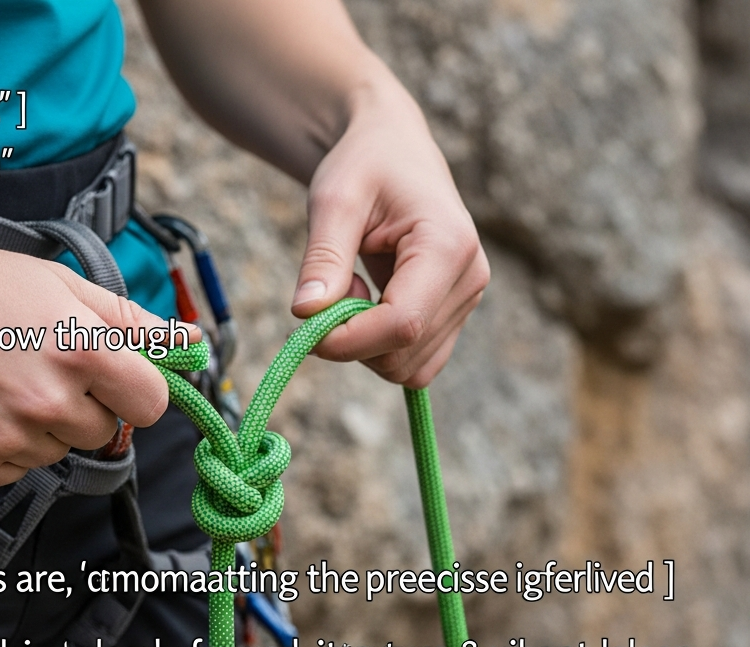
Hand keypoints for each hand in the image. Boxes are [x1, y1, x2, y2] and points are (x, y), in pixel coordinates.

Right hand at [0, 164, 176, 487]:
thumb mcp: (55, 283)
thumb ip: (129, 320)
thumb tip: (187, 341)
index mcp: (84, 352)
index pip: (151, 404)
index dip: (135, 392)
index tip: (112, 382)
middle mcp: (51, 402)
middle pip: (103, 432)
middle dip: (81, 407)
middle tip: (35, 368)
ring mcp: (10, 440)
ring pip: (56, 451)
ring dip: (39, 427)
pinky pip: (13, 469)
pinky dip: (1, 446)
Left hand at [291, 77, 489, 387]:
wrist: (392, 149)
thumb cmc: (364, 165)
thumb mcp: (335, 200)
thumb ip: (323, 258)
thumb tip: (305, 313)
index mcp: (448, 245)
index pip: (402, 324)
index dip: (349, 340)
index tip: (306, 328)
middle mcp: (469, 278)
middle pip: (403, 354)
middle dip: (353, 341)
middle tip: (334, 287)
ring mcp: (467, 300)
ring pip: (408, 369)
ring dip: (366, 346)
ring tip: (354, 288)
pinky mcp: (454, 316)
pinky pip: (414, 364)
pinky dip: (380, 350)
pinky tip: (370, 305)